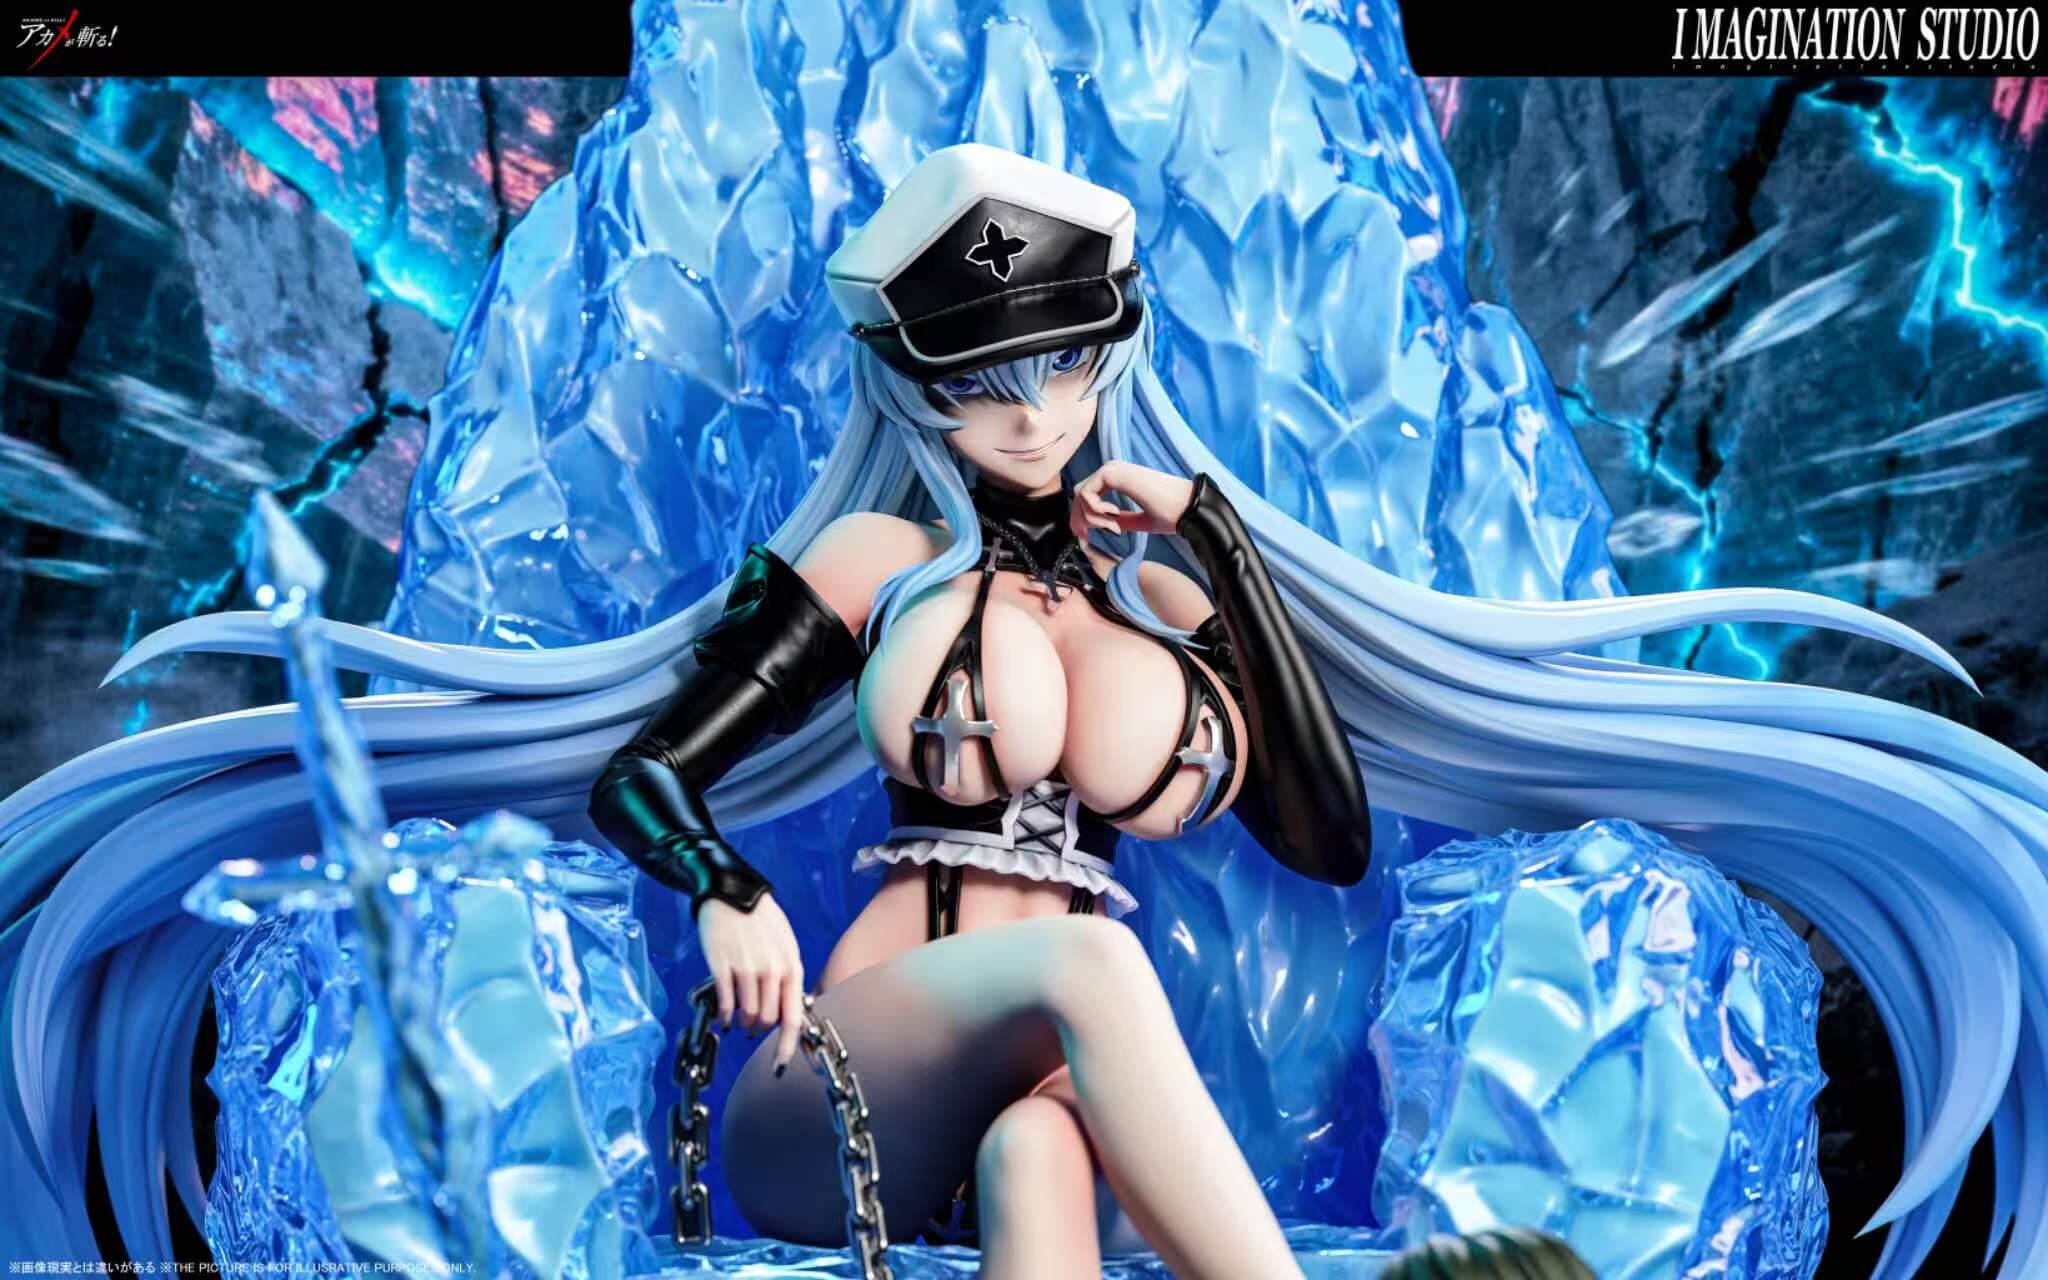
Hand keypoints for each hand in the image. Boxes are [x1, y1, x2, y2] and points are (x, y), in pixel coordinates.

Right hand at [696, 892, 805, 1071]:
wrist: (731, 891)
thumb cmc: (760, 917)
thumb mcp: (785, 943)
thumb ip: (788, 973)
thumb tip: (789, 1004)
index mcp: (791, 966)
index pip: (793, 1017)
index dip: (787, 1046)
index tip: (780, 1065)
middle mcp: (771, 971)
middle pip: (768, 1021)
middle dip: (760, 1030)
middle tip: (752, 1028)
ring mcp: (746, 970)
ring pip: (748, 1016)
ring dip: (743, 1023)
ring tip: (739, 1019)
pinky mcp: (722, 967)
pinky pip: (726, 1004)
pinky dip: (726, 1016)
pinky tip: (724, 1016)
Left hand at [1069, 461, 1195, 539]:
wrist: (1187, 508)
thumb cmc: (1171, 514)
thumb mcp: (1139, 521)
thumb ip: (1119, 520)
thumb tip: (1097, 525)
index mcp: (1120, 479)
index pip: (1088, 494)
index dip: (1082, 518)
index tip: (1089, 537)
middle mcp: (1114, 470)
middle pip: (1079, 494)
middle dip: (1080, 520)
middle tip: (1089, 537)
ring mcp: (1112, 469)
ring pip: (1080, 494)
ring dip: (1091, 517)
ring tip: (1115, 528)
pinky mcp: (1112, 472)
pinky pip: (1086, 493)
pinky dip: (1095, 512)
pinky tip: (1115, 518)